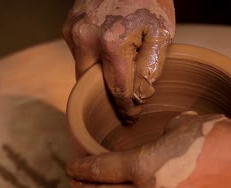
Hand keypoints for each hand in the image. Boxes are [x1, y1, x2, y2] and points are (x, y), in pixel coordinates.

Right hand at [62, 0, 175, 123]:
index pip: (117, 91)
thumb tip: (139, 95)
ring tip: (120, 71)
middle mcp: (85, 40)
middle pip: (92, 84)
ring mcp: (72, 32)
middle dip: (106, 94)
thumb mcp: (162, 32)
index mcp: (111, 45)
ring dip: (99, 75)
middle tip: (125, 101)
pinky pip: (80, 53)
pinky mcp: (68, 26)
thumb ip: (151, 68)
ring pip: (83, 69)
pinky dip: (94, 58)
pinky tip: (110, 52)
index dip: (125, 109)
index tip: (130, 119)